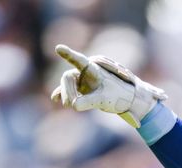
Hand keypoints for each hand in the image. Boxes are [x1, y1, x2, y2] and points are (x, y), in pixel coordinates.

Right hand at [50, 44, 166, 127]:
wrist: (125, 100)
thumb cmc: (118, 96)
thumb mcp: (104, 100)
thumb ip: (89, 102)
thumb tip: (74, 106)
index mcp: (93, 69)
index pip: (79, 60)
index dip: (69, 55)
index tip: (59, 48)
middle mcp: (85, 72)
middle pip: (68, 77)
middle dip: (67, 90)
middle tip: (70, 104)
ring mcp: (82, 80)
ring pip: (66, 83)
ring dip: (65, 94)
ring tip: (69, 105)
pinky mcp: (81, 89)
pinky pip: (67, 89)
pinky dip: (62, 94)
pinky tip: (55, 99)